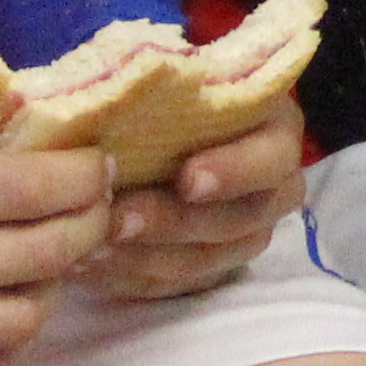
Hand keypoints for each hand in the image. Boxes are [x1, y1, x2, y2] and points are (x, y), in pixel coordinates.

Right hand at [0, 98, 110, 365]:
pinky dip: (3, 346)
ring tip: (36, 260)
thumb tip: (45, 114)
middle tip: (90, 211)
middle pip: (42, 257)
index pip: (31, 189)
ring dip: (46, 289)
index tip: (100, 167)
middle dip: (86, 227)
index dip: (85, 178)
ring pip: (23, 323)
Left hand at [71, 91, 304, 302]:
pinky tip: (88, 266)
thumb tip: (117, 98)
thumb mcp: (181, 78)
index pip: (272, 159)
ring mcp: (244, 238)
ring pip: (204, 263)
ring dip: (144, 259)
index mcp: (277, 133)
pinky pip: (174, 287)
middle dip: (174, 223)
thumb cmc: (176, 94)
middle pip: (238, 221)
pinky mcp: (210, 271)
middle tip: (117, 220)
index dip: (234, 171)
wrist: (172, 128)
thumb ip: (165, 90)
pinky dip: (129, 279)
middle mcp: (273, 192)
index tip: (187, 178)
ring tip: (89, 247)